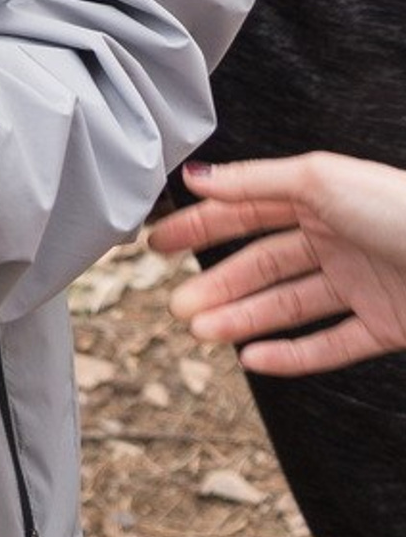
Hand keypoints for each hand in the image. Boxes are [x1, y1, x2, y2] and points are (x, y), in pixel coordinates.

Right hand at [151, 154, 405, 375]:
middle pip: (262, 263)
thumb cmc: (398, 208)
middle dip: (217, 283)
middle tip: (177, 306)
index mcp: (318, 197)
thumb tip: (196, 178)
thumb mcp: (318, 179)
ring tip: (203, 332)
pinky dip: (292, 354)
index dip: (199, 226)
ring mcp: (362, 284)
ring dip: (243, 319)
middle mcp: (336, 238)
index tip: (156, 244)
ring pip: (288, 305)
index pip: (244, 211)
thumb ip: (254, 182)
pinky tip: (256, 358)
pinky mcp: (386, 326)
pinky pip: (331, 343)